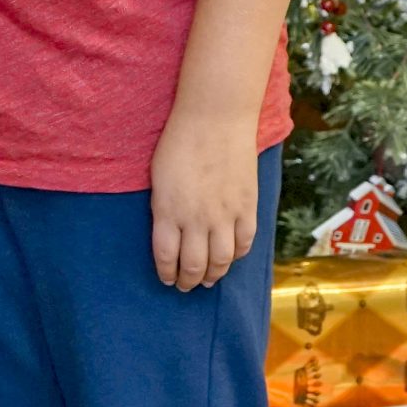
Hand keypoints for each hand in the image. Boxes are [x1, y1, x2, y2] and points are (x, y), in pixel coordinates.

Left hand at [149, 107, 259, 291]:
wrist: (215, 120)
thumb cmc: (179, 142)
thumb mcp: (158, 179)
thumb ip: (164, 209)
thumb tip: (169, 232)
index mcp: (167, 212)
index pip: (166, 257)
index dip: (166, 273)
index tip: (166, 279)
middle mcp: (196, 219)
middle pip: (194, 266)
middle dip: (188, 281)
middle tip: (186, 286)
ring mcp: (225, 215)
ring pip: (222, 260)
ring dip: (214, 275)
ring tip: (208, 280)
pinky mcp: (248, 208)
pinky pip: (245, 242)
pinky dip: (237, 255)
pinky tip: (231, 257)